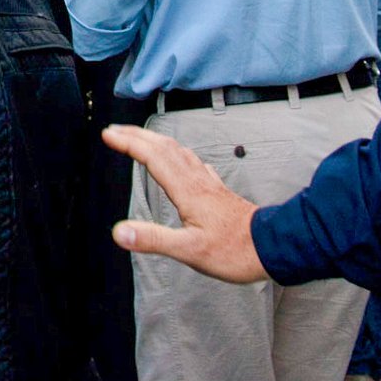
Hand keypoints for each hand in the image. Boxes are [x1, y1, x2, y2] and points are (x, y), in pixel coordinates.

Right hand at [101, 124, 268, 283]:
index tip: (108, 134)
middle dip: (137, 135)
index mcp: (187, 191)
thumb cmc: (234, 251)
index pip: (152, 157)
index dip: (128, 143)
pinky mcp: (217, 192)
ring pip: (179, 152)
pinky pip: (193, 163)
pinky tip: (182, 161)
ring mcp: (209, 184)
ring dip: (156, 141)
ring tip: (141, 138)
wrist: (271, 247)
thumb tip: (120, 232)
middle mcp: (197, 181)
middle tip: (116, 129)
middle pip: (164, 147)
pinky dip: (178, 154)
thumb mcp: (189, 250)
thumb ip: (153, 239)